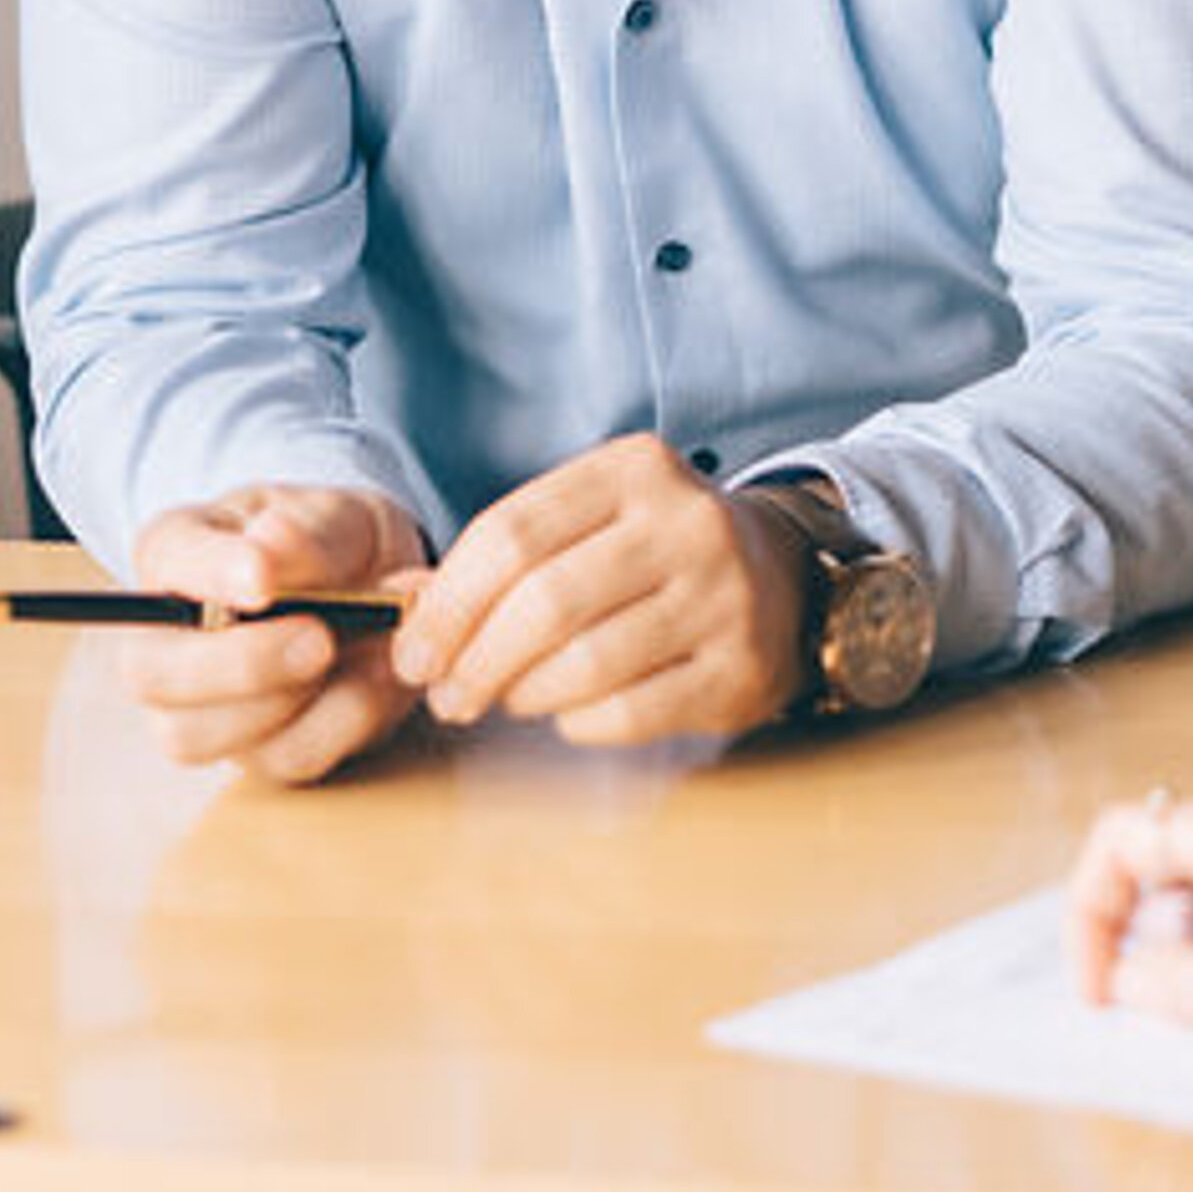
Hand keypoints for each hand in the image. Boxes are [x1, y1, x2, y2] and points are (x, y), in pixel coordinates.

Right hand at [124, 483, 427, 784]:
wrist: (383, 592)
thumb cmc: (339, 542)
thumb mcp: (341, 516)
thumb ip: (310, 532)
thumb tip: (269, 543)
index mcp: (175, 550)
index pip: (166, 558)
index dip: (209, 574)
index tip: (261, 579)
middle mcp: (165, 636)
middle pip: (151, 674)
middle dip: (239, 664)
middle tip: (321, 640)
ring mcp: (197, 705)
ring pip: (201, 736)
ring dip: (300, 702)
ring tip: (375, 652)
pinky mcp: (254, 749)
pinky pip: (283, 758)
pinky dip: (344, 723)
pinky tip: (383, 678)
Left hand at [391, 435, 804, 745]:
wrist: (782, 579)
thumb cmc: (653, 553)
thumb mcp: (592, 518)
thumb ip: (509, 551)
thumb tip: (410, 609)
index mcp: (636, 469)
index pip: (512, 534)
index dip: (448, 602)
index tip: (413, 650)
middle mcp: (687, 523)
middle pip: (544, 601)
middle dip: (475, 659)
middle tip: (446, 695)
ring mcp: (723, 597)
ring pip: (585, 663)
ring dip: (520, 695)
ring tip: (500, 701)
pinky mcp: (739, 669)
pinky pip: (629, 714)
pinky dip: (578, 722)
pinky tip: (567, 713)